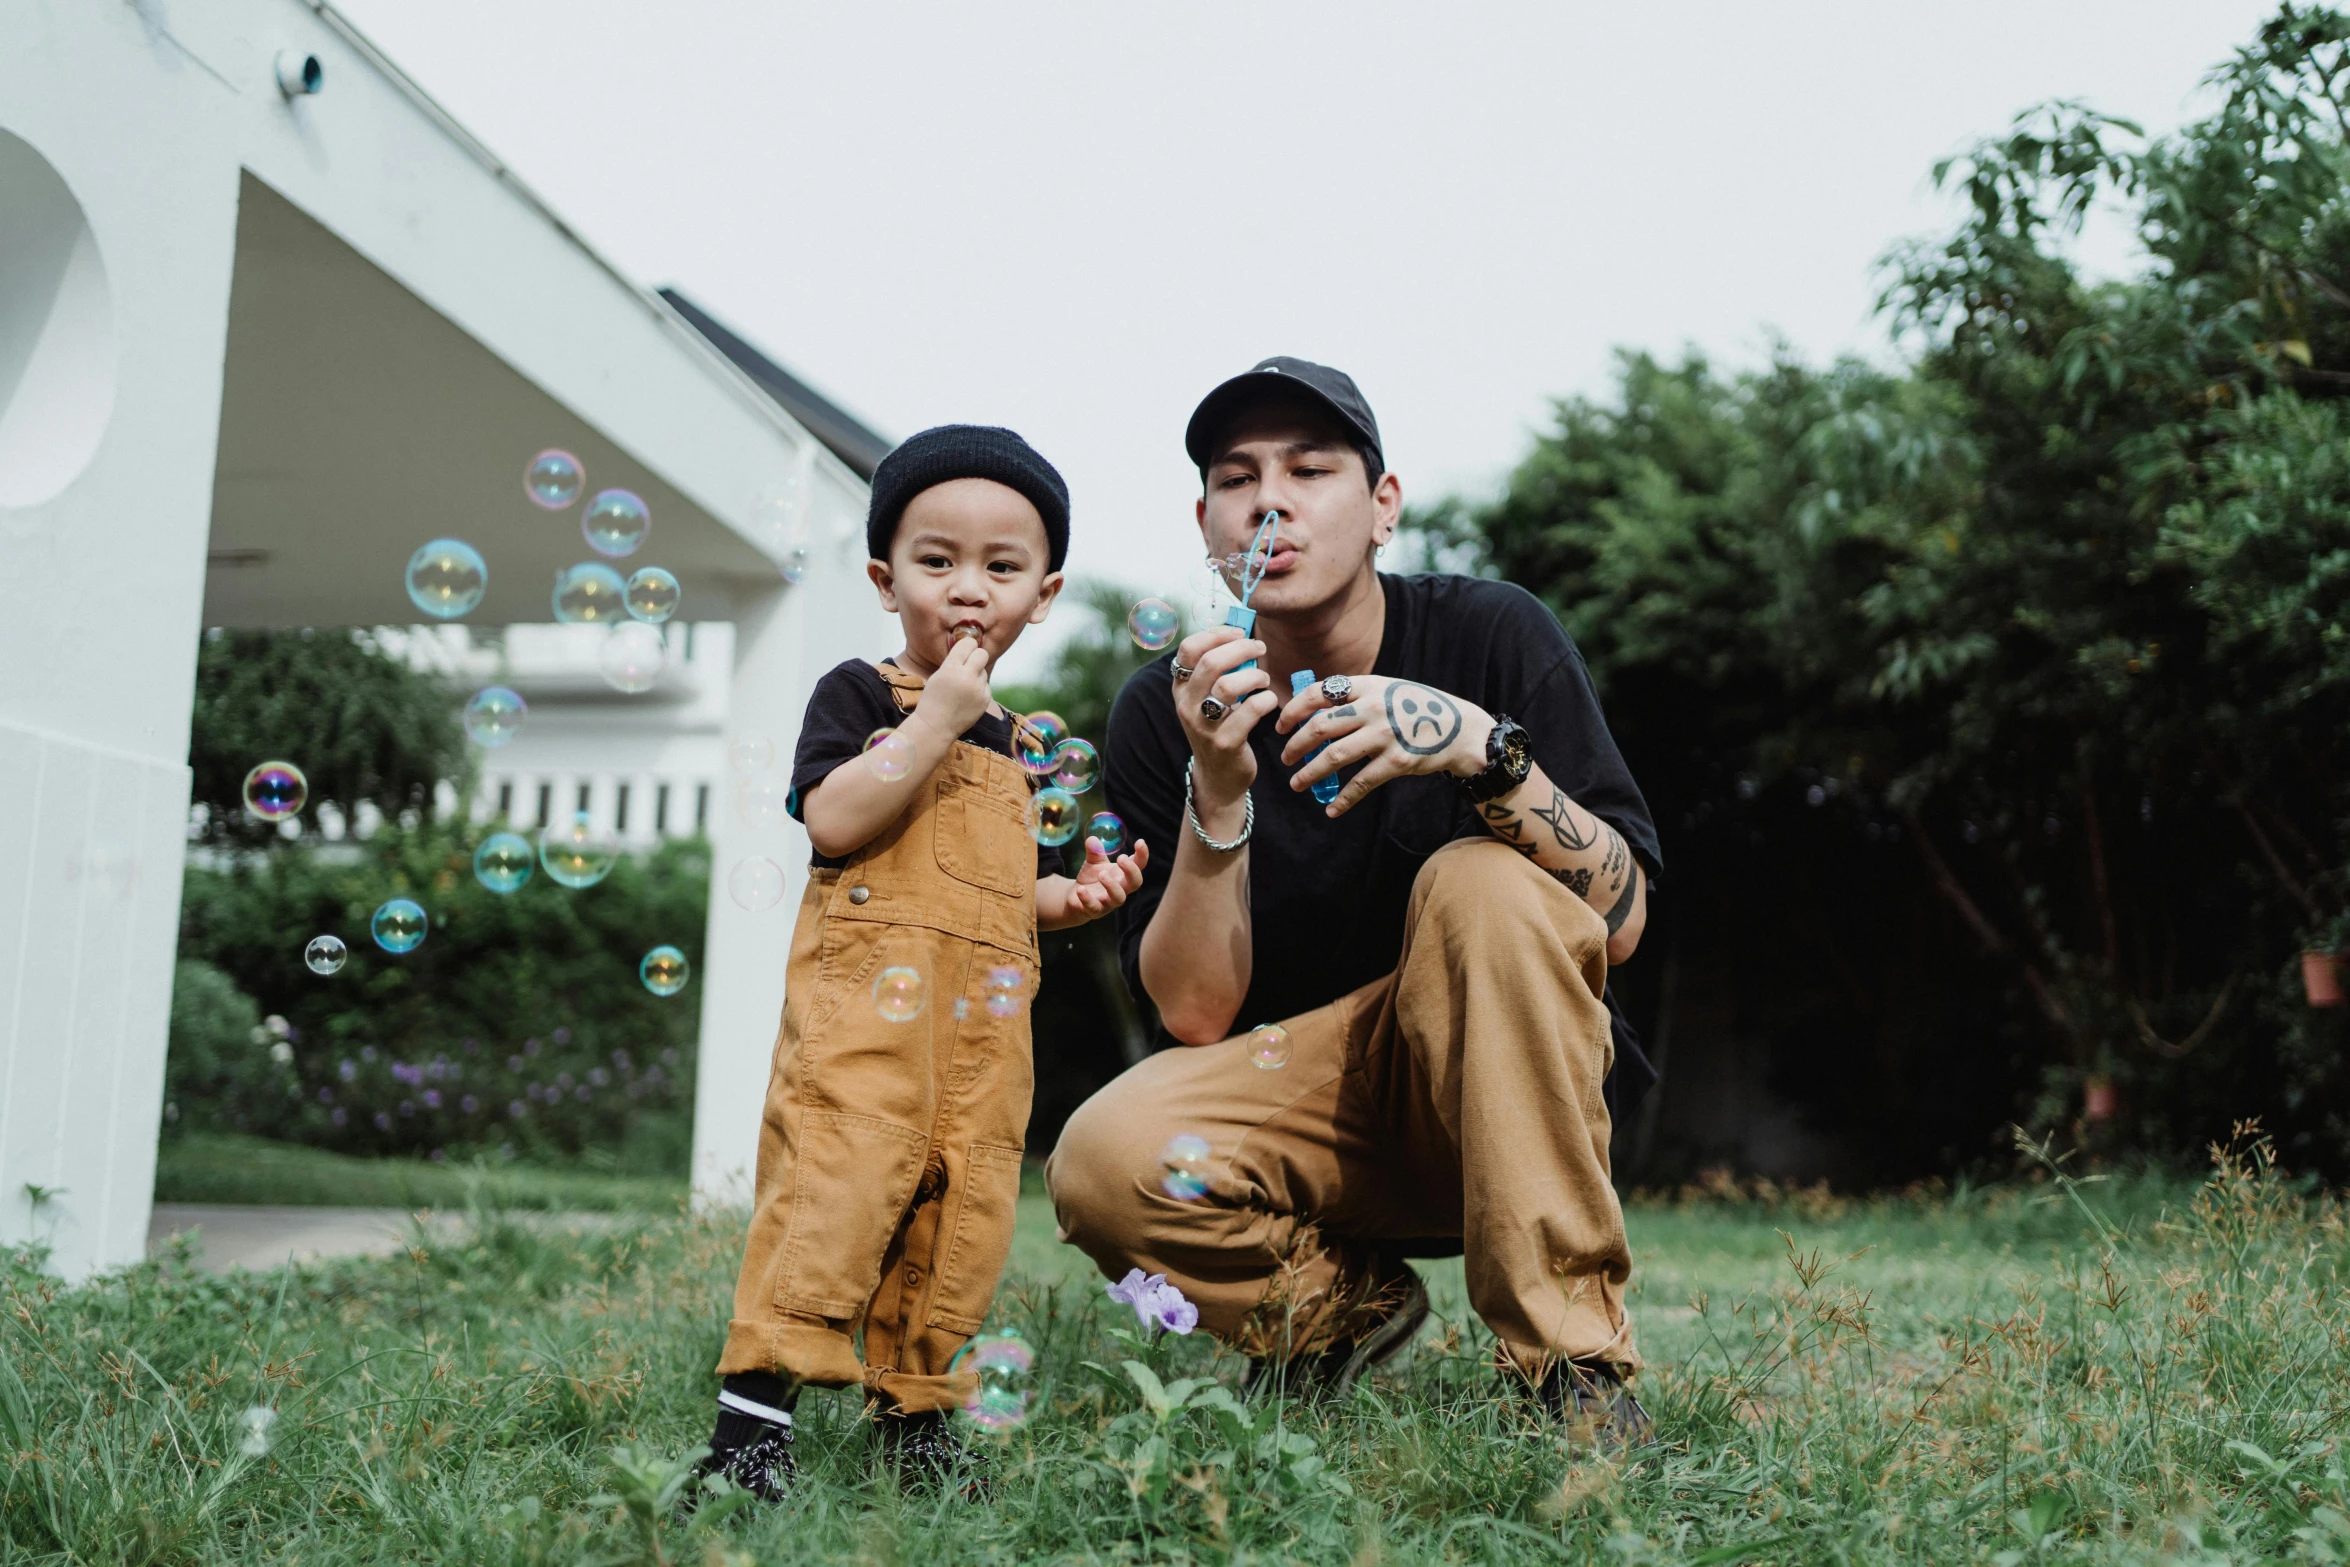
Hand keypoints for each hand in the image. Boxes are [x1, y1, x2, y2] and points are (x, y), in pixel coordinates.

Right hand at [913, 637, 991, 740]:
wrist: (936, 726)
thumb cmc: (933, 700)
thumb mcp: (938, 675)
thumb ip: (953, 662)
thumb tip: (969, 649)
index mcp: (951, 668)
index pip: (968, 643)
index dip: (967, 645)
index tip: (965, 648)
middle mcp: (967, 677)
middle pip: (982, 654)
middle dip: (977, 656)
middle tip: (970, 663)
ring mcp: (978, 689)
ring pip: (984, 671)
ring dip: (976, 675)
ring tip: (963, 687)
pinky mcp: (985, 700)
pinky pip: (986, 686)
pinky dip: (979, 689)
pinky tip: (967, 697)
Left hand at [1063, 837, 1149, 920]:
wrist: (1077, 897)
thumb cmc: (1092, 878)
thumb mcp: (1093, 862)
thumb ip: (1094, 851)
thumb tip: (1092, 839)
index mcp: (1123, 875)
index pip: (1138, 865)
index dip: (1142, 855)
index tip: (1140, 842)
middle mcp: (1121, 889)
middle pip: (1135, 883)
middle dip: (1131, 870)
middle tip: (1121, 858)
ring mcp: (1109, 902)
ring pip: (1119, 897)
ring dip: (1112, 885)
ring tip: (1102, 874)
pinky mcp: (1095, 910)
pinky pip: (1094, 907)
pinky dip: (1088, 899)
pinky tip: (1081, 889)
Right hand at [1170, 625, 1275, 803]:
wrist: (1218, 776)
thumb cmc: (1219, 727)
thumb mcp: (1207, 698)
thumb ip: (1217, 669)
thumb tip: (1241, 634)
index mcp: (1181, 689)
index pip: (1189, 649)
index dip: (1216, 634)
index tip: (1239, 632)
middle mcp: (1187, 706)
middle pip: (1210, 663)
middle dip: (1240, 649)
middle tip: (1260, 648)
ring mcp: (1204, 726)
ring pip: (1228, 686)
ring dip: (1254, 676)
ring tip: (1264, 680)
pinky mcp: (1225, 743)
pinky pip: (1250, 711)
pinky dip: (1266, 700)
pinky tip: (1269, 701)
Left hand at [1275, 676, 1495, 816]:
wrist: (1461, 729)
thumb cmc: (1419, 708)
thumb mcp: (1388, 689)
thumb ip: (1356, 696)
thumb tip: (1315, 710)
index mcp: (1367, 686)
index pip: (1317, 694)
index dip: (1293, 710)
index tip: (1281, 726)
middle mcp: (1373, 708)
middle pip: (1319, 727)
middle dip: (1295, 745)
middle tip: (1286, 758)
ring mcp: (1384, 735)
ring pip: (1332, 757)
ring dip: (1309, 773)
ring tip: (1297, 784)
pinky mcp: (1395, 761)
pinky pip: (1360, 784)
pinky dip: (1342, 800)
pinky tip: (1331, 810)